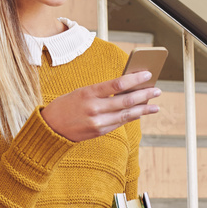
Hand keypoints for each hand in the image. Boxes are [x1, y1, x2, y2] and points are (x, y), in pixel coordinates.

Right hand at [41, 70, 160, 141]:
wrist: (49, 128)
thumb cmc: (65, 105)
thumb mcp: (80, 92)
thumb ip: (101, 91)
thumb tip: (125, 88)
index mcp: (88, 93)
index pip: (117, 84)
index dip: (135, 79)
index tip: (147, 75)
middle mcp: (94, 108)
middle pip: (126, 100)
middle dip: (144, 95)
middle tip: (157, 90)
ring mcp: (97, 122)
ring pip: (127, 114)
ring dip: (143, 109)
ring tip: (155, 106)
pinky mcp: (99, 132)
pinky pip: (119, 123)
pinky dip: (131, 117)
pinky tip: (140, 113)